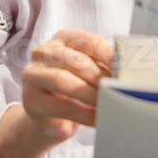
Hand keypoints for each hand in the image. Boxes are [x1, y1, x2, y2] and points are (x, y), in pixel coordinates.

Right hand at [19, 28, 113, 143]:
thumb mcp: (90, 72)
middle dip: (99, 76)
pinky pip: (60, 105)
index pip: (87, 41)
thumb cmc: (75, 89)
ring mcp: (33, 76)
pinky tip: (97, 118)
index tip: (123, 65)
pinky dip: (83, 113)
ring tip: (108, 103)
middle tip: (118, 89)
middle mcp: (44, 52)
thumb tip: (125, 72)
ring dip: (90, 94)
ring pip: (63, 81)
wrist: (50, 118)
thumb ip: (103, 67)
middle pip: (75, 61)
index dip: (107, 53)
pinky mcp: (31, 101)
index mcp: (63, 39)